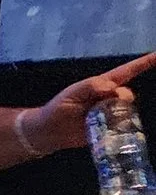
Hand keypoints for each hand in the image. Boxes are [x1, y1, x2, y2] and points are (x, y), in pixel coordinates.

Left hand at [21, 50, 155, 151]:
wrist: (49, 132)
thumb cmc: (58, 108)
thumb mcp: (73, 93)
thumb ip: (92, 86)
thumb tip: (113, 87)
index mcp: (103, 84)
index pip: (129, 71)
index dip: (146, 62)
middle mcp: (110, 98)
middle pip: (128, 95)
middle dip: (119, 100)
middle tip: (98, 106)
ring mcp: (111, 113)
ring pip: (126, 112)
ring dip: (114, 116)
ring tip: (92, 120)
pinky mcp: (109, 129)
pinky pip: (121, 127)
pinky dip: (114, 129)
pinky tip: (100, 130)